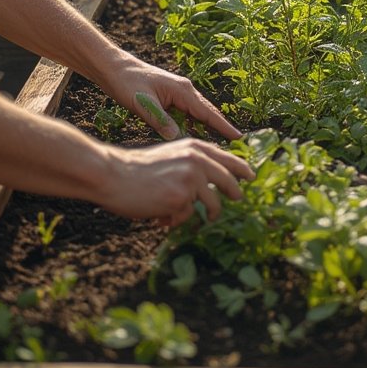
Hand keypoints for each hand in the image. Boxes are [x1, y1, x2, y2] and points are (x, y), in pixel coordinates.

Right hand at [104, 138, 254, 225]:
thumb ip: (192, 162)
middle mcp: (197, 160)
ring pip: (212, 204)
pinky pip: (188, 215)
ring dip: (204, 213)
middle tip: (239, 198)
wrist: (115, 174)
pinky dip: (176, 220)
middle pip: (229, 180)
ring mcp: (192, 178)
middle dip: (235, 192)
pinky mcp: (183, 197)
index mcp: (195, 147)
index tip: (251, 176)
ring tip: (182, 216)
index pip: (227, 158)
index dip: (241, 168)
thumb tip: (212, 180)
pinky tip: (161, 217)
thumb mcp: (171, 155)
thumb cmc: (139, 168)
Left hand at [110, 57, 242, 141]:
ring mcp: (178, 93)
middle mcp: (185, 90)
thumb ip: (160, 120)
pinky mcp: (170, 97)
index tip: (239, 137)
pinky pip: (188, 113)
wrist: (115, 68)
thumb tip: (178, 138)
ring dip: (208, 127)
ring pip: (198, 113)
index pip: (208, 112)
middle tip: (236, 145)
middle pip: (208, 112)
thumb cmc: (127, 83)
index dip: (224, 126)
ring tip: (219, 144)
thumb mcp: (143, 103)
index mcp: (182, 91)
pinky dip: (194, 124)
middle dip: (221, 127)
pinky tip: (193, 135)